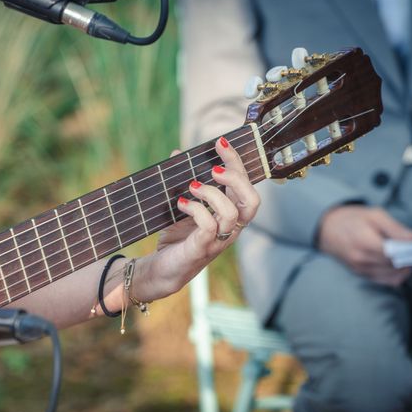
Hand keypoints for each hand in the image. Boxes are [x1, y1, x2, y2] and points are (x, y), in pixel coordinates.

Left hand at [138, 136, 259, 298]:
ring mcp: (218, 241)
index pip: (245, 186)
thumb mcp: (181, 205)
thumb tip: (178, 152)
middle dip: (236, 178)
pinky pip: (208, 227)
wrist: (160, 270)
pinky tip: (181, 203)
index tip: (220, 142)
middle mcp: (230, 229)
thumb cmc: (176, 238)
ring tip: (191, 186)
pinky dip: (196, 209)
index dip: (237, 162)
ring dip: (212, 193)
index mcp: (230, 215)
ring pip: (232, 213)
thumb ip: (183, 181)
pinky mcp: (201, 249)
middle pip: (251, 201)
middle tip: (213, 168)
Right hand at [318, 205, 411, 285]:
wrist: (327, 228)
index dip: (408, 252)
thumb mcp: (374, 215)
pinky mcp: (360, 274)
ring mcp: (360, 269)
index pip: (393, 255)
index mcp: (364, 242)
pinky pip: (385, 281)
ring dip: (402, 267)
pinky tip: (396, 264)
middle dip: (407, 258)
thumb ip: (395, 228)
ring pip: (392, 276)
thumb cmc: (352, 219)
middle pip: (394, 266)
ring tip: (403, 254)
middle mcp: (361, 259)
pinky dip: (395, 275)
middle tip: (411, 248)